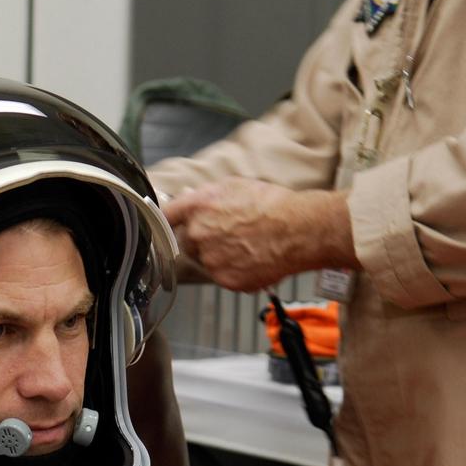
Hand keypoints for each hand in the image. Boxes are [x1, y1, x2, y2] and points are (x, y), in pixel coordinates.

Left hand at [162, 178, 356, 291]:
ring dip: (218, 256)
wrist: (299, 231)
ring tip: (246, 246)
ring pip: (205, 261)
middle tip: (227, 235)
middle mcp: (198, 234)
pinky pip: (222, 277)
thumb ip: (206, 194)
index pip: (166, 215)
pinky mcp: (225, 280)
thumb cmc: (273, 205)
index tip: (166, 223)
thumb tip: (188, 195)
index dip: (166, 220)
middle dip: (201, 239)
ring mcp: (211, 260)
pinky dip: (234, 271)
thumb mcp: (236, 186)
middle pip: (186, 242)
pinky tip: (252, 260)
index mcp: (197, 207)